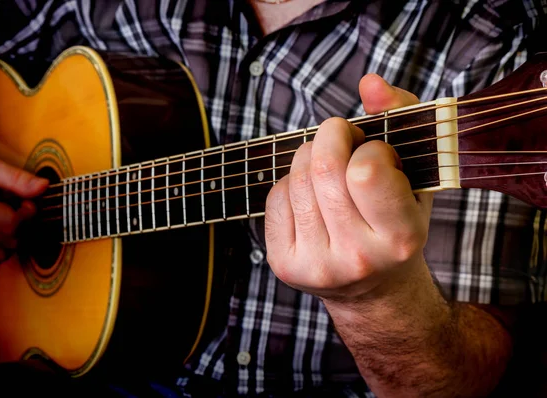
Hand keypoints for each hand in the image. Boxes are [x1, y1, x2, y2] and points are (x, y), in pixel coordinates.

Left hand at [265, 74, 433, 303]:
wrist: (372, 290)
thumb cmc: (396, 224)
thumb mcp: (415, 176)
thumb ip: (401, 118)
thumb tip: (369, 81)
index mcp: (399, 238)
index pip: (366, 171)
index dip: (368, 147)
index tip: (375, 152)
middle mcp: (356, 258)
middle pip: (323, 170)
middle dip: (330, 137)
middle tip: (342, 138)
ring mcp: (315, 265)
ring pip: (295, 179)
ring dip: (310, 157)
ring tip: (329, 167)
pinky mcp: (285, 265)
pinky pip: (275, 198)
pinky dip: (290, 183)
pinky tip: (311, 195)